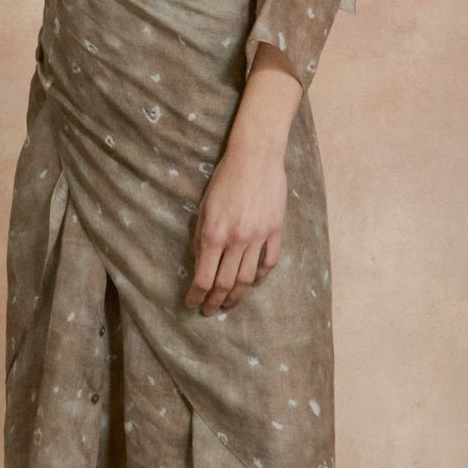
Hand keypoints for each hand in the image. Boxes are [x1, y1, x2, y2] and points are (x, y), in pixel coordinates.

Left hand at [186, 136, 286, 314]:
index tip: (191, 304)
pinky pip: (269, 262)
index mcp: (215, 234)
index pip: (204, 277)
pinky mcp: (276, 230)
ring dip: (236, 296)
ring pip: (247, 278)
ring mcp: (259, 236)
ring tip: (228, 304)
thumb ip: (201, 238)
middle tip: (209, 310)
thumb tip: (200, 264)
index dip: (196, 295)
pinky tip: (252, 281)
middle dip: (215, 301)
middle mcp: (237, 239)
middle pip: (226, 283)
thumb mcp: (204, 208)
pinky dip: (260, 276)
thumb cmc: (225, 179)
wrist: (255, 157)